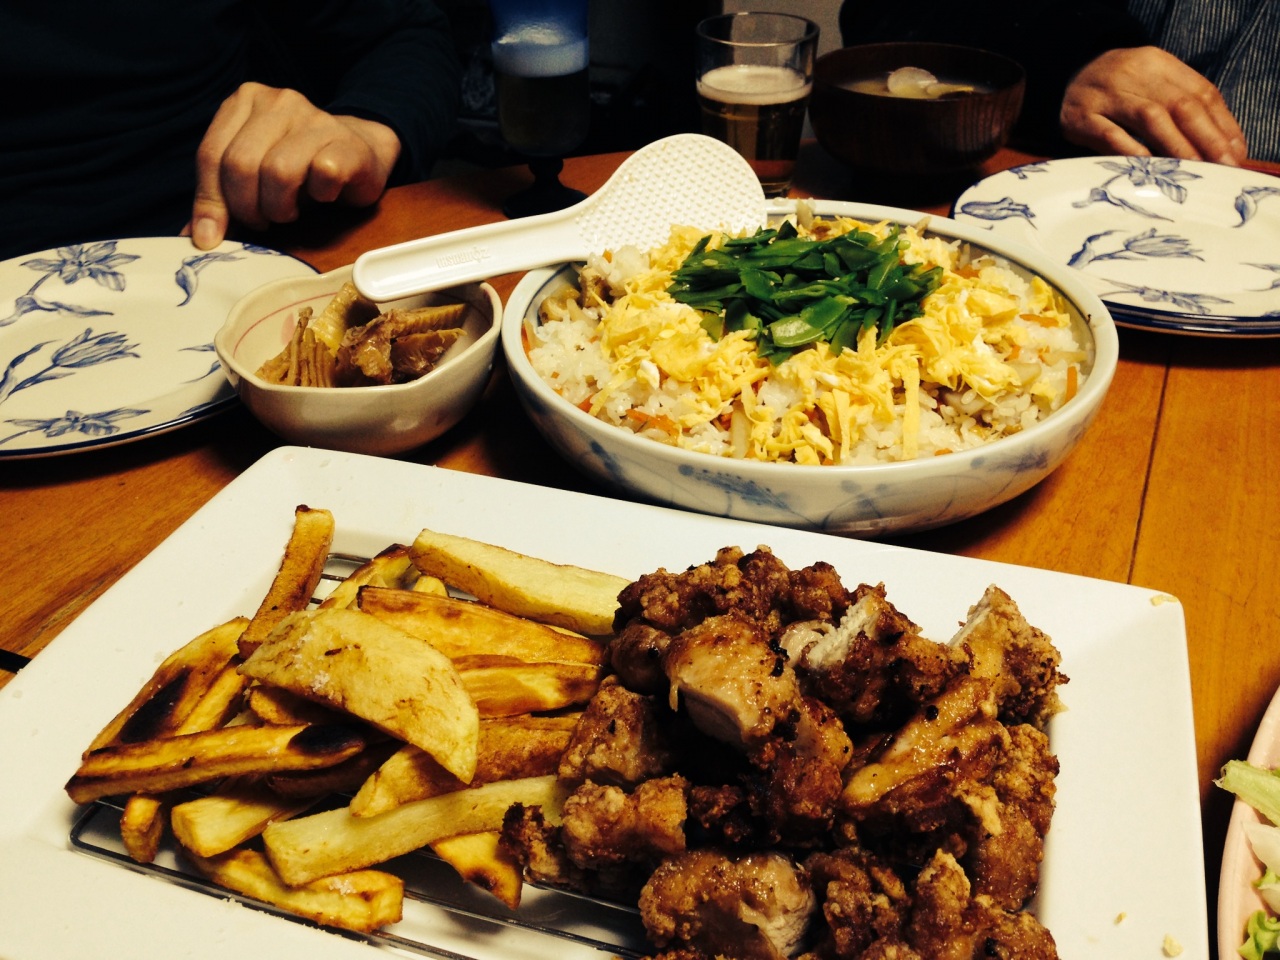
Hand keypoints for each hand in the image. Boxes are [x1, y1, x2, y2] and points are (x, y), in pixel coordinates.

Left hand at [185, 82, 401, 249]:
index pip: (211, 154)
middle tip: (262, 221)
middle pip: (241, 165)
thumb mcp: (254, 175)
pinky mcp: (346, 141)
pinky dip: (319, 196)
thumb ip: (223, 196)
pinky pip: (322, 175)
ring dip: (281, 206)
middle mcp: (277, 101)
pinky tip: (323, 195)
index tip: (211, 238)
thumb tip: (195, 236)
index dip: (209, 202)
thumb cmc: (301, 166)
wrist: (360, 151)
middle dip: (247, 207)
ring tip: (290, 211)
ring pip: (279, 172)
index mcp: (243, 101)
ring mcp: (314, 117)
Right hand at [1060, 46, 1247, 165]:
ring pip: (1149, 117)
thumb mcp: (1152, 87)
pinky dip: (1133, 150)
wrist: (1062, 76)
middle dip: (1205, 138)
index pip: (1200, 92)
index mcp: (1158, 63)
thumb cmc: (1119, 91)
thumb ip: (1186, 110)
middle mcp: (1133, 73)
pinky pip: (1110, 134)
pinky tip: (1149, 166)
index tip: (1234, 155)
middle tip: (1220, 167)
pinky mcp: (1080, 116)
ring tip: (1192, 169)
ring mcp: (1105, 94)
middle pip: (1179, 104)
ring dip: (1175, 146)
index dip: (1221, 125)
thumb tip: (1227, 149)